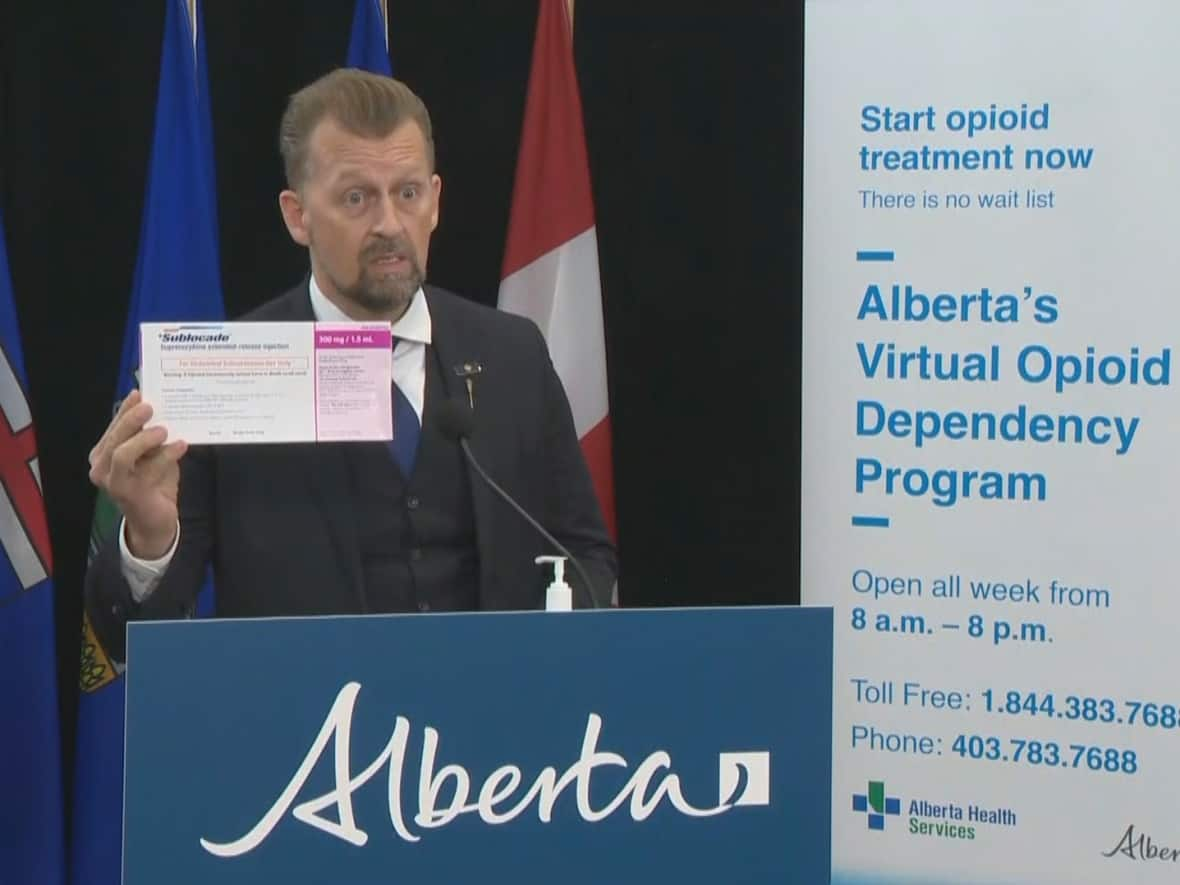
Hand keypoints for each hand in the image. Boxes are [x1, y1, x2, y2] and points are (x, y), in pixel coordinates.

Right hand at [88, 390, 186, 558]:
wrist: (156, 521)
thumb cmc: (154, 483)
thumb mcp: (153, 455)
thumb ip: (151, 436)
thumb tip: (163, 410)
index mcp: (104, 453)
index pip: (113, 426)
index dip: (125, 409)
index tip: (140, 393)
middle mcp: (101, 467)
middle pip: (115, 437)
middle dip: (131, 419)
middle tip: (150, 407)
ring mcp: (112, 481)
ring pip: (122, 453)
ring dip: (144, 439)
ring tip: (164, 430)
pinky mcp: (128, 494)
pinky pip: (146, 470)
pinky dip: (165, 456)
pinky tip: (181, 446)